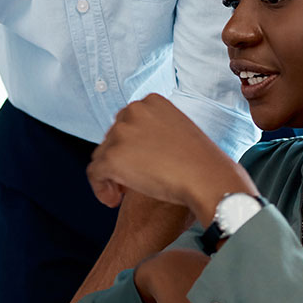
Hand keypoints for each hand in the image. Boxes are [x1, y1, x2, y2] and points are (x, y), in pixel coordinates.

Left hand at [87, 95, 255, 222]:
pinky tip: (114, 201)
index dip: (130, 146)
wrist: (207, 178)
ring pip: (102, 155)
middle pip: (112, 138)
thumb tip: (140, 146)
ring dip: (111, 174)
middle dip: (120, 159)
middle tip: (132, 181)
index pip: (127, 122)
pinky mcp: (112, 157)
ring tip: (122, 193)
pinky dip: (101, 188)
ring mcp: (121, 133)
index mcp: (152, 101)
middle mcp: (134, 111)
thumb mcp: (180, 132)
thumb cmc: (201, 163)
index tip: (139, 163)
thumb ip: (157, 132)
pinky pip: (95, 173)